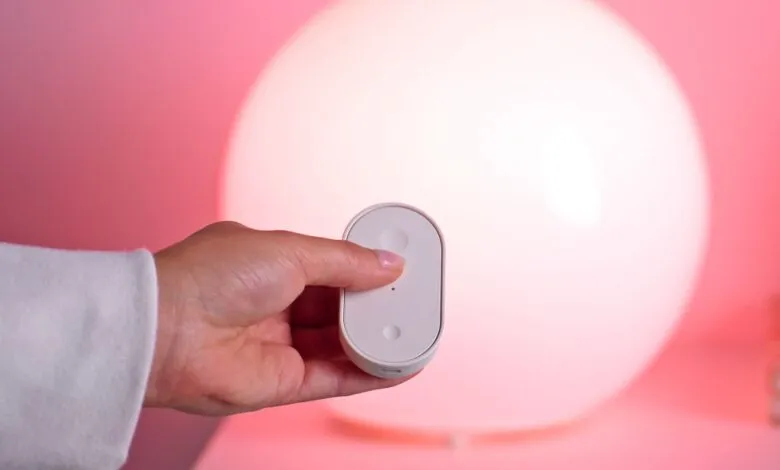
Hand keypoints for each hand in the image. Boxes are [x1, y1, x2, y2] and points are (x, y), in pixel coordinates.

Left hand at [146, 221, 407, 415]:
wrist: (167, 330)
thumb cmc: (212, 277)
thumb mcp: (290, 251)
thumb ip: (345, 262)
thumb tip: (390, 265)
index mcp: (273, 266)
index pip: (332, 268)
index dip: (365, 270)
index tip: (398, 270)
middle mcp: (278, 306)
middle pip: (340, 309)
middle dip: (375, 307)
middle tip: (412, 302)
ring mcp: (281, 346)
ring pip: (342, 345)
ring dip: (378, 341)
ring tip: (416, 333)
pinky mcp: (283, 383)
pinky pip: (337, 378)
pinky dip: (371, 374)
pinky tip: (402, 365)